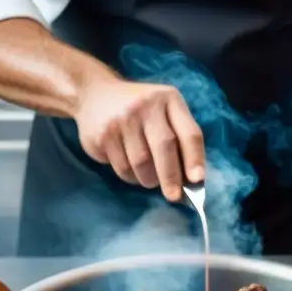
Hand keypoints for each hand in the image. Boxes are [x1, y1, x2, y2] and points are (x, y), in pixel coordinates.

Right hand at [74, 76, 205, 200]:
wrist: (94, 94)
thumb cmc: (140, 109)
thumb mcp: (164, 110)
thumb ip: (179, 136)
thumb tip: (191, 178)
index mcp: (169, 99)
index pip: (188, 132)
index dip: (194, 158)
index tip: (197, 180)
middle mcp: (146, 106)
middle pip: (164, 147)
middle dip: (171, 177)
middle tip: (174, 196)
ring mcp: (122, 120)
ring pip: (141, 163)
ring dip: (148, 179)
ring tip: (150, 179)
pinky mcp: (102, 135)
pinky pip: (122, 168)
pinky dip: (131, 177)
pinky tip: (132, 170)